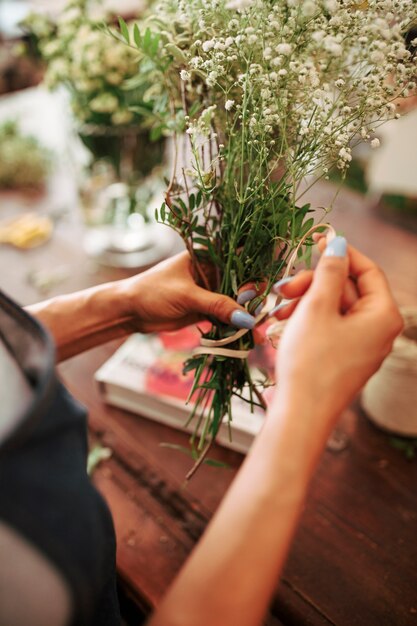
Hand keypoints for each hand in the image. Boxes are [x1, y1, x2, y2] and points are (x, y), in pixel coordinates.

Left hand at [119, 251, 255, 332]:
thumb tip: (247, 319)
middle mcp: (213, 271)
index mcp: (208, 256)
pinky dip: (235, 327)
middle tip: (256, 315)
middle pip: (243, 282)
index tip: (253, 291)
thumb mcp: (186, 296)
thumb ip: (217, 305)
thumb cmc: (152, 292)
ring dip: (246, 316)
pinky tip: (245, 338)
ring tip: (255, 332)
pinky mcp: (207, 309)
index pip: (240, 258)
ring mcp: (211, 291)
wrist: (130, 311)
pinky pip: (227, 317)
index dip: (253, 272)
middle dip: (253, 298)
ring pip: (237, 302)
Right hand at [269, 237, 402, 428]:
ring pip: (335, 308)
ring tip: (278, 309)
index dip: (341, 254)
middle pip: (348, 290)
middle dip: (314, 284)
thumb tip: (338, 243)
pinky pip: (330, 327)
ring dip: (306, 302)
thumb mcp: (317, 308)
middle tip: (285, 287)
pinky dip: (308, 320)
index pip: (368, 271)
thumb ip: (328, 271)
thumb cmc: (311, 360)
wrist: (301, 413)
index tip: (316, 242)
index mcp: (383, 315)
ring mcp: (363, 346)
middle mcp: (379, 331)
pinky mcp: (345, 358)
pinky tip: (283, 323)